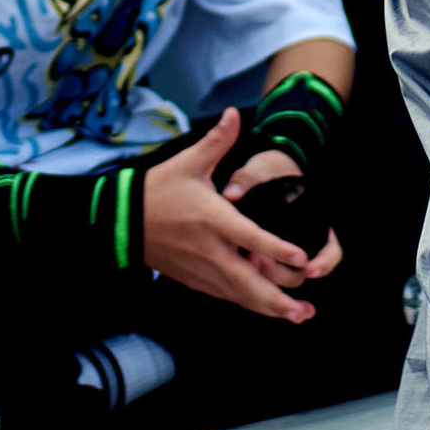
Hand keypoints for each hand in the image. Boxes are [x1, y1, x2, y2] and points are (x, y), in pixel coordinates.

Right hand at [141, 109, 321, 319]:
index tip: (302, 258)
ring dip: (270, 308)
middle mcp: (210, 250)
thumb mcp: (188, 162)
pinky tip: (271, 310)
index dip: (277, 250)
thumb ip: (217, 141)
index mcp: (213, 219)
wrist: (123, 220)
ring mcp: (203, 269)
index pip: (250, 237)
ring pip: (241, 296)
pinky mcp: (196, 280)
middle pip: (249, 282)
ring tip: (299, 315)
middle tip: (306, 309)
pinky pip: (228, 297)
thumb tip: (234, 114)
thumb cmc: (159, 190)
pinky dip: (250, 305)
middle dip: (279, 299)